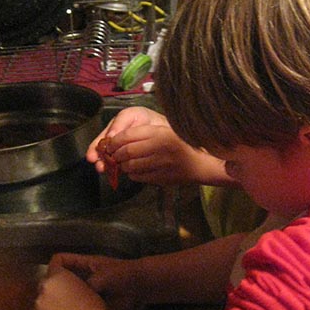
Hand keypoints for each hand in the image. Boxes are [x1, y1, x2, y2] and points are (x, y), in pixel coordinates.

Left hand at [34, 266, 105, 309]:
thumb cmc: (92, 309)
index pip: (55, 261)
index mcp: (59, 275)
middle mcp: (45, 286)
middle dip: (53, 287)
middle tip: (66, 296)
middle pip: (46, 282)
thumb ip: (73, 282)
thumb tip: (70, 286)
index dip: (61, 264)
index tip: (64, 269)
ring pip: (42, 299)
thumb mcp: (88, 287)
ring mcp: (38, 303)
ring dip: (50, 303)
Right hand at [46, 252, 141, 309]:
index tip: (47, 280)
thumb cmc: (121, 275)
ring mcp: (87, 289)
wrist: (140, 287)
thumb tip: (70, 297)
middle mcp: (83, 275)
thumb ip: (85, 285)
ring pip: (71, 294)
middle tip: (46, 298)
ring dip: (65, 301)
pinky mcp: (93, 302)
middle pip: (63, 279)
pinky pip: (80, 306)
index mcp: (83, 264)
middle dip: (56, 287)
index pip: (61, 260)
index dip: (53, 267)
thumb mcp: (101, 277)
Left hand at [87, 107, 231, 185]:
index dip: (115, 140)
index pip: (129, 135)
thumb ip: (142, 133)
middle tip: (112, 154)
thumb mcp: (164, 131)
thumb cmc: (180, 145)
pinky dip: (131, 173)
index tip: (110, 143)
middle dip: (115, 154)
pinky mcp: (160, 178)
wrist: (199, 165)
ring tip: (122, 162)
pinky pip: (137, 176)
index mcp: (160, 132)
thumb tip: (115, 138)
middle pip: (127, 151)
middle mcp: (160, 147)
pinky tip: (134, 170)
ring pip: (130, 165)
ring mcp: (160, 164)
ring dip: (122, 165)